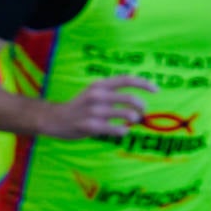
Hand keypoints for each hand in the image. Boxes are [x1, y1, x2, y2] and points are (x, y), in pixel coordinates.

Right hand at [41, 75, 157, 138]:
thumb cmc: (79, 106)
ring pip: (126, 114)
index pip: (126, 79)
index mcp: (99, 85)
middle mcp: (97, 95)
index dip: (144, 84)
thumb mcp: (92, 92)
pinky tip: (122, 130)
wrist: (54, 119)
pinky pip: (117, 129)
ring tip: (132, 121)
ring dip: (134, 118)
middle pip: (130, 98)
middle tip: (142, 112)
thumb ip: (111, 91)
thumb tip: (136, 96)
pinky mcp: (91, 126)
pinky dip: (123, 130)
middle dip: (141, 106)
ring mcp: (94, 111)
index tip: (156, 90)